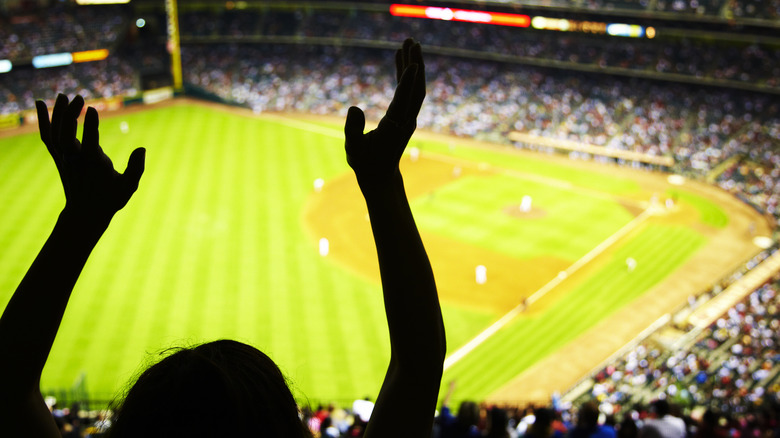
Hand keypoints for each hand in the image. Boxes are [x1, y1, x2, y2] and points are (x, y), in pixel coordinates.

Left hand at [36, 94, 144, 221]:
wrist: (84, 213)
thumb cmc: (110, 199)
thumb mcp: (129, 186)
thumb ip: (136, 168)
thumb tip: (142, 149)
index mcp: (95, 166)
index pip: (90, 143)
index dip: (90, 126)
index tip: (92, 108)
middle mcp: (75, 161)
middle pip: (66, 136)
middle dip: (69, 115)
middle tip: (79, 98)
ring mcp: (64, 159)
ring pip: (55, 134)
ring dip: (57, 113)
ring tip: (64, 95)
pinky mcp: (58, 157)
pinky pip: (47, 136)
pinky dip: (42, 120)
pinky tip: (39, 104)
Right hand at [344, 38, 424, 188]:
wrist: (380, 175)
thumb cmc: (365, 162)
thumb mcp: (353, 149)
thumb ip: (352, 129)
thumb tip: (354, 107)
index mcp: (394, 127)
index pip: (404, 100)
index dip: (408, 81)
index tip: (413, 62)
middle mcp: (405, 120)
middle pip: (416, 89)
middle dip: (415, 64)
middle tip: (411, 41)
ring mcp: (408, 117)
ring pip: (415, 88)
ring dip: (413, 65)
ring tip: (408, 43)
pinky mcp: (405, 116)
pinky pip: (409, 91)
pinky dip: (406, 75)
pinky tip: (400, 60)